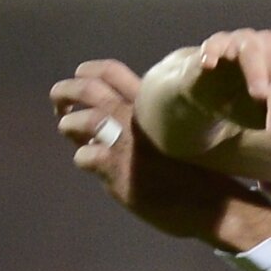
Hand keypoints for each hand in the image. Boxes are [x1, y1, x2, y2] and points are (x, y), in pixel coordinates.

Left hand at [52, 59, 270, 246]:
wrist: (211, 201)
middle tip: (59, 99)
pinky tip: (92, 164)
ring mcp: (125, 143)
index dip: (89, 70)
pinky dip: (84, 157)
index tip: (80, 75)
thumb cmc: (199, 167)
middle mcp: (136, 117)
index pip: (112, 72)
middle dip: (65, 91)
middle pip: (88, 89)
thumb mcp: (176, 131)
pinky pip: (85, 156)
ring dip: (68, 123)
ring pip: (80, 120)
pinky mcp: (117, 170)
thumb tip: (121, 116)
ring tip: (68, 130)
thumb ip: (149, 121)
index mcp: (151, 104)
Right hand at [161, 28, 270, 139]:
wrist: (209, 89)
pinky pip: (216, 44)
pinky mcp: (218, 42)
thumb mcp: (265, 113)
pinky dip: (213, 52)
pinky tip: (209, 65)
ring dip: (257, 72)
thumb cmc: (246, 101)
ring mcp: (245, 41)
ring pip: (254, 51)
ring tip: (259, 94)